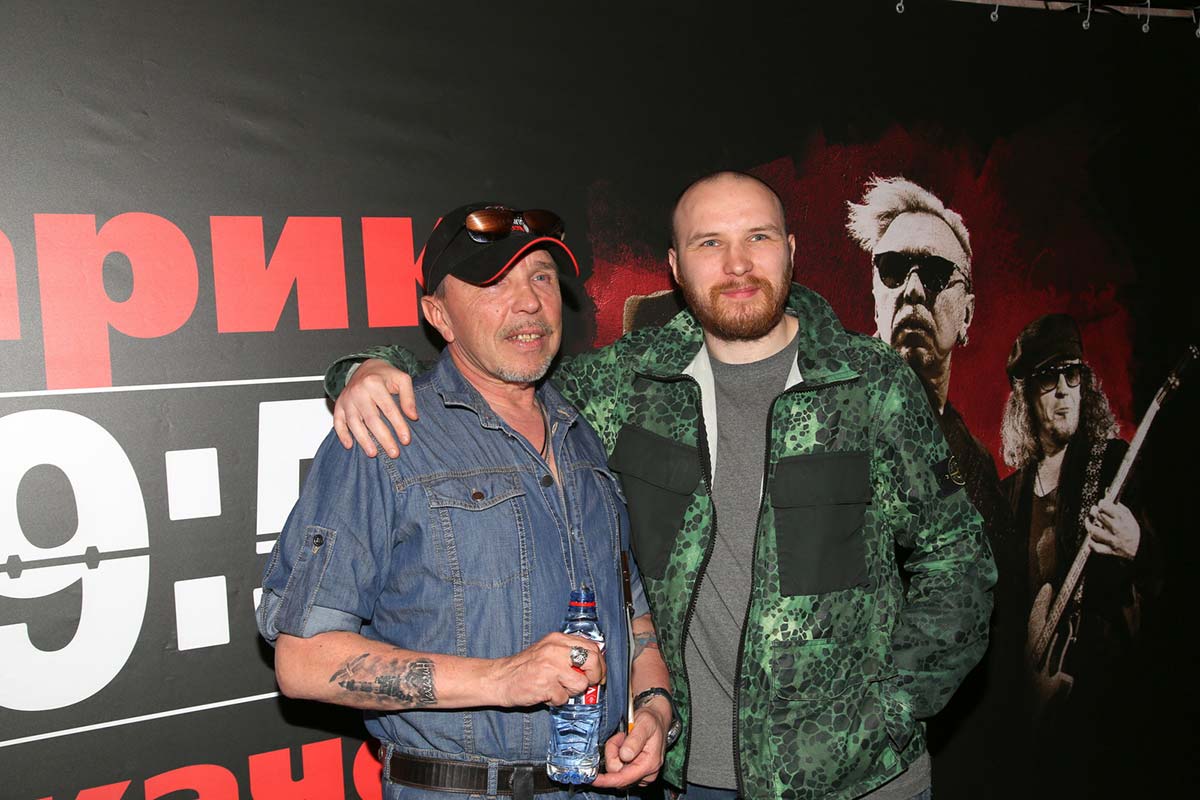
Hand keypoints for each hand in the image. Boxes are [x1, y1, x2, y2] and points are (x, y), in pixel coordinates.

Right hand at [332, 359, 418, 457]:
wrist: (365, 367)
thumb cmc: (385, 375)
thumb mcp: (402, 379)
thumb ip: (409, 397)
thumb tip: (413, 416)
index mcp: (374, 383)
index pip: (388, 408)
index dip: (398, 425)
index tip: (406, 440)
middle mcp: (358, 391)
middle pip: (371, 419)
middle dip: (383, 438)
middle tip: (393, 453)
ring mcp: (347, 399)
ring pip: (354, 423)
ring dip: (363, 440)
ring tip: (373, 453)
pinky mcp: (339, 405)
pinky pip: (338, 421)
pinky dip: (342, 434)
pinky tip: (349, 445)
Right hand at [486, 633, 605, 707]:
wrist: (499, 678)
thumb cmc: (524, 667)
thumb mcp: (548, 650)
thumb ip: (568, 653)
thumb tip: (594, 664)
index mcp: (557, 639)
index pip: (592, 647)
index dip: (600, 663)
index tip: (599, 674)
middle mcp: (555, 650)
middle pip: (592, 661)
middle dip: (595, 677)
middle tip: (588, 684)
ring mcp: (550, 667)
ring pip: (580, 684)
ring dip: (571, 692)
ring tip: (557, 688)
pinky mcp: (545, 685)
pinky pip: (564, 698)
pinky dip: (557, 700)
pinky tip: (546, 694)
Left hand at [592, 697, 668, 788]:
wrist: (657, 720)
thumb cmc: (651, 721)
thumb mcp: (645, 724)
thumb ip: (635, 740)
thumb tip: (624, 756)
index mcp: (649, 764)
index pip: (624, 778)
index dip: (607, 780)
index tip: (594, 779)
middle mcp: (646, 774)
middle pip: (616, 772)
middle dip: (612, 754)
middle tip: (620, 737)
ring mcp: (641, 775)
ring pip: (615, 770)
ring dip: (614, 754)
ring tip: (623, 738)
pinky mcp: (635, 773)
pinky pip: (617, 768)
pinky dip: (616, 756)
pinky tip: (623, 745)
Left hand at [1086, 497, 1139, 560]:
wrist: (1140, 548)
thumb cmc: (1133, 531)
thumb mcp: (1129, 516)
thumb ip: (1118, 506)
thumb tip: (1107, 497)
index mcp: (1122, 519)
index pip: (1106, 506)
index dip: (1101, 503)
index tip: (1101, 503)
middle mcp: (1116, 529)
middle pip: (1098, 516)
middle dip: (1094, 511)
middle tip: (1094, 511)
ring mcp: (1111, 540)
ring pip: (1093, 530)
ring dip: (1089, 525)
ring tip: (1089, 522)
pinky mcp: (1109, 550)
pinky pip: (1095, 546)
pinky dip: (1091, 542)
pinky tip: (1092, 537)